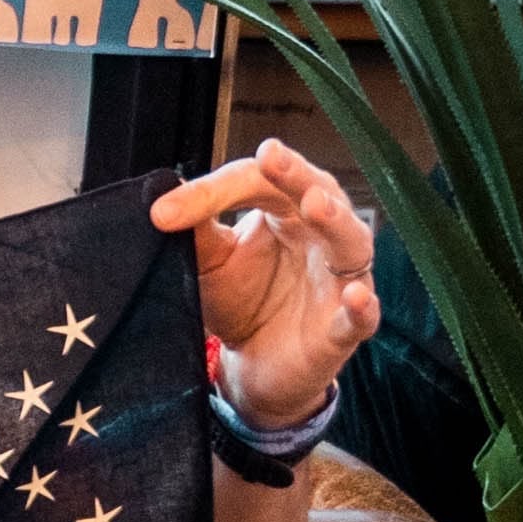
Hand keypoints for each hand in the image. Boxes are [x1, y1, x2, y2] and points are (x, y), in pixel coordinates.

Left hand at [153, 140, 379, 437]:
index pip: (256, 183)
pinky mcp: (343, 328)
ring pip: (350, 241)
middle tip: (270, 156)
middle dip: (295, 174)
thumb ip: (195, 232)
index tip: (165, 212)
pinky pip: (362, 315)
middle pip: (318, 191)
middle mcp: (320, 235)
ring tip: (316, 204)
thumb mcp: (210, 263)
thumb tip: (160, 198)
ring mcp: (338, 280)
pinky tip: (354, 295)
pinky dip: (362, 305)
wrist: (254, 365)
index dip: (213, 191)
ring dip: (335, 222)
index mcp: (285, 210)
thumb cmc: (241, 299)